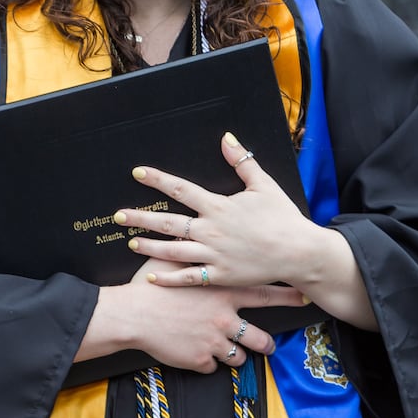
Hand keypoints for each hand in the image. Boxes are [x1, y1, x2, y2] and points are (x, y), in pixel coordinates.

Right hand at [103, 258, 301, 373]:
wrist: (133, 314)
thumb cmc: (151, 285)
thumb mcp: (173, 260)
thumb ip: (190, 249)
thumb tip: (191, 228)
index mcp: (222, 291)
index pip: (263, 293)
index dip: (286, 295)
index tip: (304, 296)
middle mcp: (224, 318)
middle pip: (259, 336)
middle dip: (269, 343)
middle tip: (273, 345)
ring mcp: (214, 341)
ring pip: (238, 356)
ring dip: (236, 355)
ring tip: (232, 354)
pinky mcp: (199, 359)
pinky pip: (212, 367)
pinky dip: (207, 363)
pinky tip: (199, 356)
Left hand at [118, 132, 319, 290]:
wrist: (298, 252)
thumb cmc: (283, 217)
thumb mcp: (263, 184)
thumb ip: (242, 161)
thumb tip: (226, 138)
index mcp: (219, 206)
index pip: (181, 188)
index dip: (158, 179)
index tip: (138, 173)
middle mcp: (211, 230)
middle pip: (168, 222)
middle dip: (141, 218)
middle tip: (118, 216)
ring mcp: (214, 255)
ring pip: (173, 251)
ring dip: (149, 247)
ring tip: (130, 242)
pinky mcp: (220, 276)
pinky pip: (188, 277)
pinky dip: (168, 279)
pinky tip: (151, 278)